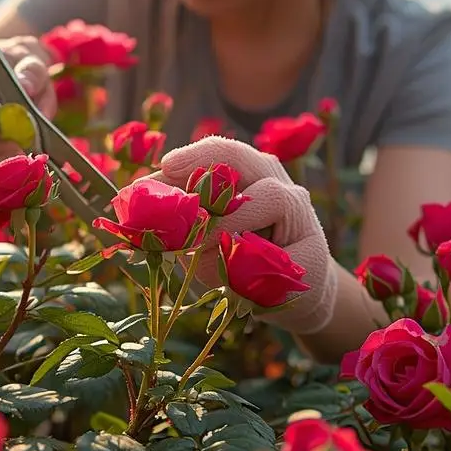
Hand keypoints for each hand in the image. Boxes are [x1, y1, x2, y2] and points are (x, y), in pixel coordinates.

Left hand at [157, 136, 339, 335]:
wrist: (285, 298)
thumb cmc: (237, 262)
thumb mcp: (200, 241)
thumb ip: (178, 223)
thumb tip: (138, 209)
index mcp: (243, 172)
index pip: (217, 153)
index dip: (190, 156)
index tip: (164, 165)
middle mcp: (271, 179)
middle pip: (242, 158)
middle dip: (206, 169)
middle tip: (179, 188)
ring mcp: (296, 205)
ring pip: (266, 194)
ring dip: (229, 218)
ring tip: (201, 242)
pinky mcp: (311, 242)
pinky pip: (281, 240)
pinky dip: (255, 254)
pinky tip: (238, 268)